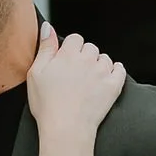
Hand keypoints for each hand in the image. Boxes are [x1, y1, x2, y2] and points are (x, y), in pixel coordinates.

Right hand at [25, 23, 125, 143]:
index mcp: (68, 54)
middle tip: (76, 75)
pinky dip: (115, 71)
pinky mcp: (114, 86)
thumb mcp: (35, 73)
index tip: (66, 62)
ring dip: (99, 65)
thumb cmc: (47, 105)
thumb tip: (48, 27)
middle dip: (84, 57)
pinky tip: (107, 78)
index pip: (75, 39)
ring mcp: (102, 72)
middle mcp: (87, 59)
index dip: (70, 50)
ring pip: (105, 58)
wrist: (66, 129)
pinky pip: (120, 70)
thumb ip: (45, 48)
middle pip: (90, 47)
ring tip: (89, 81)